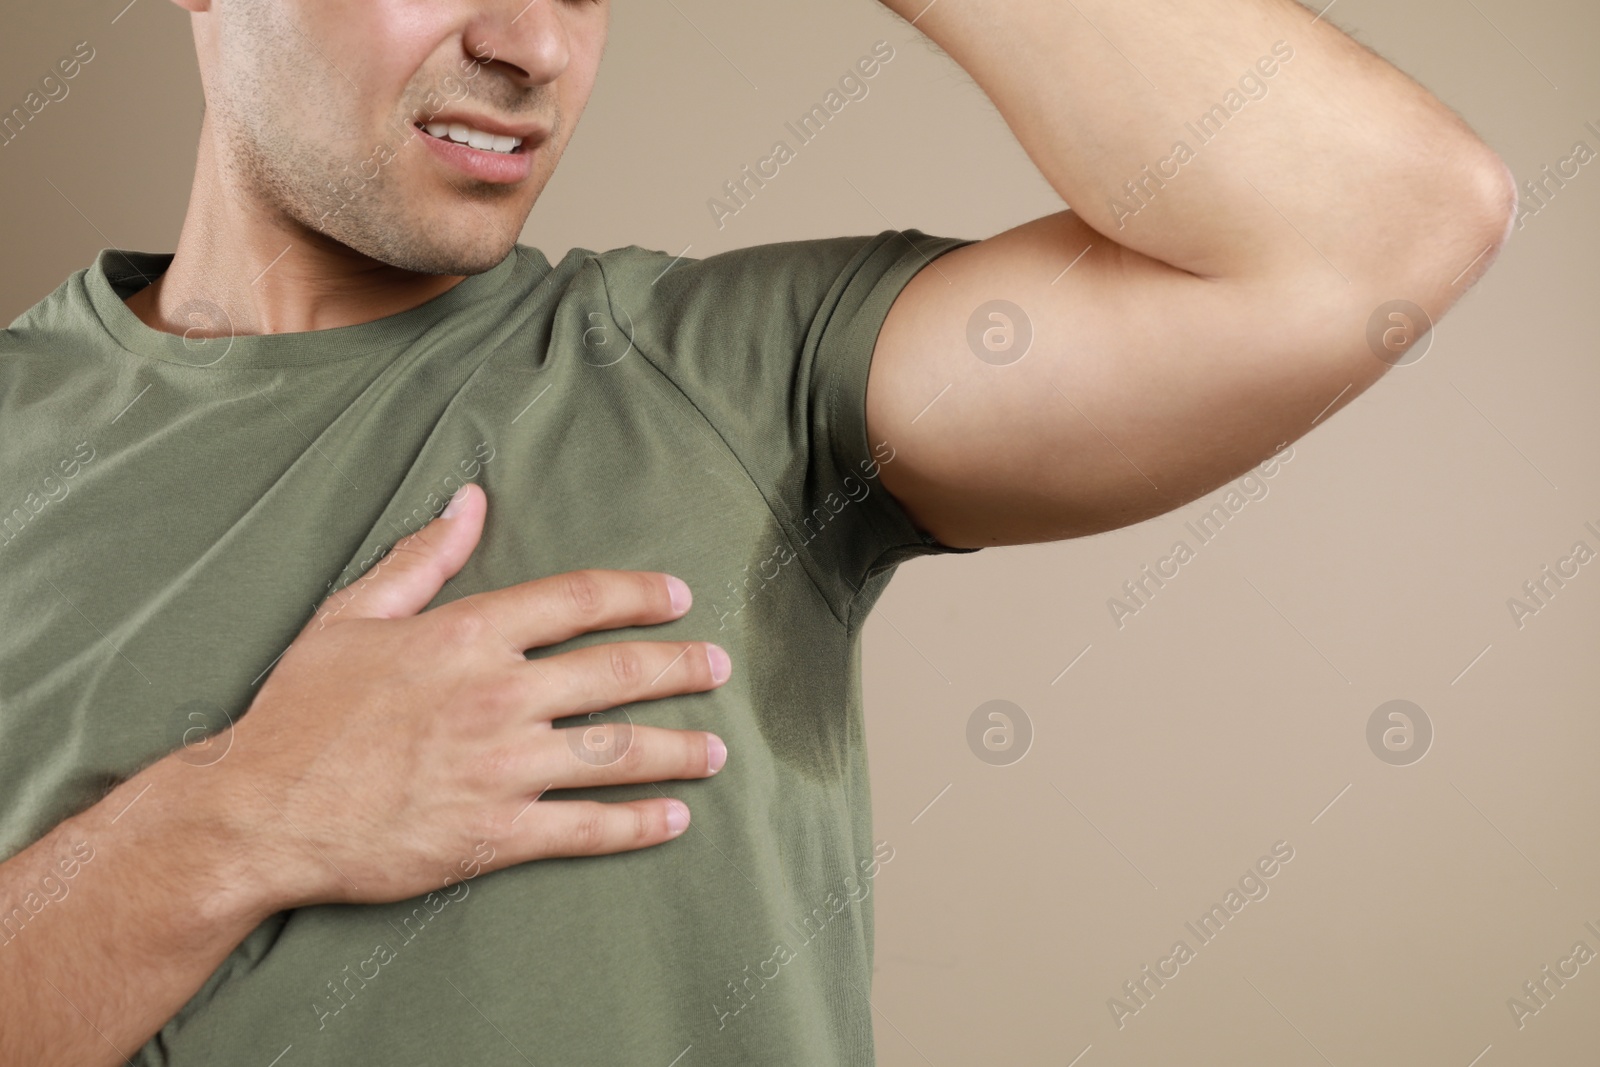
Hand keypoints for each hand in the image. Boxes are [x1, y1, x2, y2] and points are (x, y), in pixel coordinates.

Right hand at [213, 482, 729, 908]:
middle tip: (719, 669)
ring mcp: (502, 768)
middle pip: (618, 674)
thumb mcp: (352, 616)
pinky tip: (674, 818)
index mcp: (468, 635)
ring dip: (678, 751)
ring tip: (716, 753)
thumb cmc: (300, 711)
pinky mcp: (495, 835)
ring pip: (618, 752)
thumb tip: (471, 502)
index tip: (678, 598)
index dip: (638, 595)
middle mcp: (498, 696)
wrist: (257, 812)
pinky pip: (587, 826)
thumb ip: (422, 559)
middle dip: (681, 669)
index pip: (579, 600)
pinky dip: (639, 823)